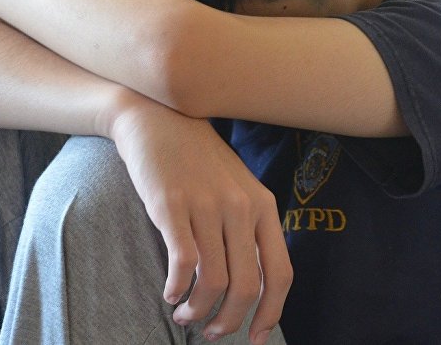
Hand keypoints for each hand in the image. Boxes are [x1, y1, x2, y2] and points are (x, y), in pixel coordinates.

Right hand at [107, 93, 291, 343]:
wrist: (159, 118)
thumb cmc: (198, 161)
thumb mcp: (238, 189)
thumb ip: (249, 229)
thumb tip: (251, 287)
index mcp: (264, 206)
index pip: (281, 273)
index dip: (271, 314)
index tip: (254, 339)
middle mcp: (241, 207)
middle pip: (248, 286)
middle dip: (229, 321)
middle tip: (211, 332)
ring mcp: (207, 205)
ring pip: (214, 282)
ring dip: (198, 311)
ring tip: (184, 315)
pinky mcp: (172, 206)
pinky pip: (183, 263)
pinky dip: (176, 289)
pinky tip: (168, 294)